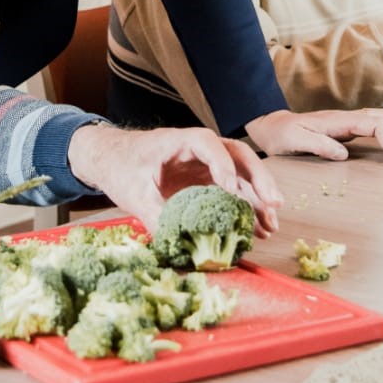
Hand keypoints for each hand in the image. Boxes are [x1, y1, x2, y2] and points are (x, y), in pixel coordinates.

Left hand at [67, 123, 282, 235]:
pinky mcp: (206, 183)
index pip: (210, 145)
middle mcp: (200, 150)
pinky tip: (258, 230)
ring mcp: (206, 166)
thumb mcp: (133, 191)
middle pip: (238, 156)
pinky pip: (233, 194)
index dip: (223, 165)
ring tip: (270, 226)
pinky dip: (246, 210)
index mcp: (181, 140)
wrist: (109, 159)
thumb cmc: (120, 165)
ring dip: (258, 199)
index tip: (231, 189)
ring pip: (241, 177)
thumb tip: (175, 242)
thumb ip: (154, 214)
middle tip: (273, 203)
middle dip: (259, 179)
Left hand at [245, 108, 382, 166]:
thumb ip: (319, 145)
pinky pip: (374, 128)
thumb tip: (344, 153)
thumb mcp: (295, 141)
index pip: (376, 126)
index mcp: (338, 121)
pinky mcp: (346, 129)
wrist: (271, 126)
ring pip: (382, 121)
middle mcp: (346, 118)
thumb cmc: (281, 135)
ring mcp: (347, 122)